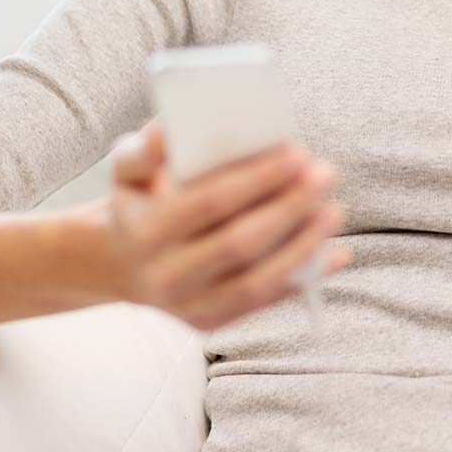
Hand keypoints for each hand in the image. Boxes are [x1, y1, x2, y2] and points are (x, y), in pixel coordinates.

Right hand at [103, 118, 352, 329]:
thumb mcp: (128, 171)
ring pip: (256, 280)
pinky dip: (302, 280)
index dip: (257, 178)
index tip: (296, 151)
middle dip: (290, 207)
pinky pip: (263, 303)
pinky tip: (335, 255)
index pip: (211, 202)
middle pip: (240, 242)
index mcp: (146, 230)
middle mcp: (166, 275)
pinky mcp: (209, 323)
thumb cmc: (139, 202)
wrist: (116, 265)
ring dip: (303, 246)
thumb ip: (145, 150)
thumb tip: (169, 127)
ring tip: (334, 212)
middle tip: (325, 174)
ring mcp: (187, 306)